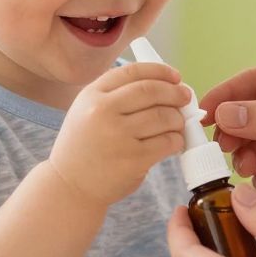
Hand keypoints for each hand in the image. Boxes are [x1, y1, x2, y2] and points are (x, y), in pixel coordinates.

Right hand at [50, 61, 188, 206]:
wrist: (70, 186)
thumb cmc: (84, 147)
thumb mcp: (86, 111)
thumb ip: (116, 95)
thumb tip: (163, 85)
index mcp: (91, 95)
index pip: (133, 72)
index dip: (160, 71)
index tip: (175, 76)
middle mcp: (102, 111)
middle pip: (151, 90)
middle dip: (175, 92)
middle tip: (185, 97)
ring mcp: (118, 136)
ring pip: (163, 116)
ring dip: (178, 118)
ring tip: (178, 123)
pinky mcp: (133, 159)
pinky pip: (167, 142)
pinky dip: (177, 139)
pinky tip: (173, 142)